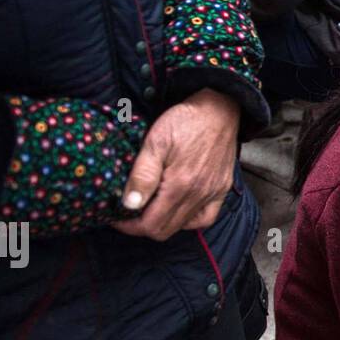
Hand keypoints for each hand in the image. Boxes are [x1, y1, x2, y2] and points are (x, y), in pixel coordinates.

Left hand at [113, 89, 239, 240]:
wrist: (219, 108)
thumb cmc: (185, 121)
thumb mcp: (156, 142)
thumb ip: (142, 175)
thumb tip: (129, 205)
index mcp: (180, 185)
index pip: (150, 225)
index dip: (129, 226)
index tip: (116, 216)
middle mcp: (198, 195)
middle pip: (165, 231)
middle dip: (142, 227)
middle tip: (130, 213)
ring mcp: (212, 194)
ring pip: (183, 227)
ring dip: (163, 223)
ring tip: (151, 208)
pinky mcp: (222, 189)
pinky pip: (206, 219)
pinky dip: (189, 221)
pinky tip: (179, 209)